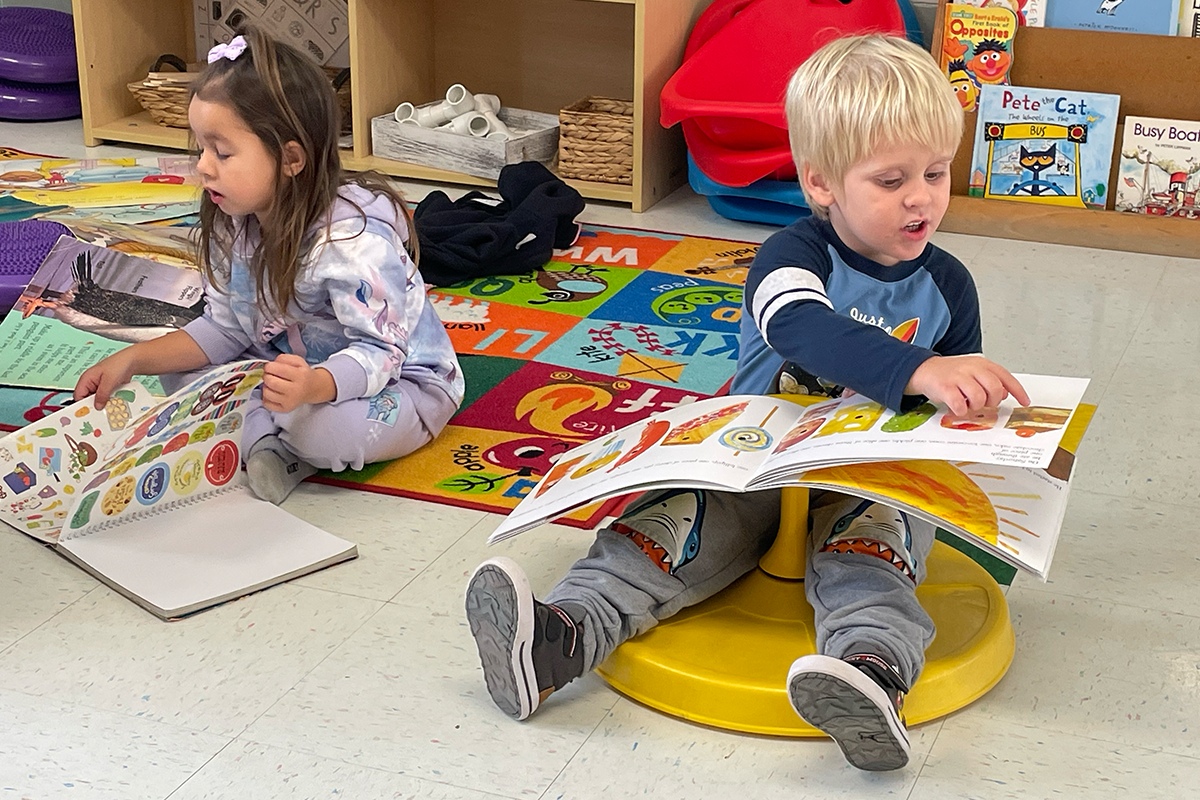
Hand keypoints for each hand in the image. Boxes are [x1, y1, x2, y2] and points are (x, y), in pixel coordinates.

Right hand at [75, 349, 137, 408]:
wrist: (132, 361)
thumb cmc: (118, 364)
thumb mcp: (109, 381)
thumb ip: (102, 394)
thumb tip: (97, 406)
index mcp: (86, 379)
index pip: (78, 396)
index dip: (81, 405)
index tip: (88, 414)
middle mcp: (91, 383)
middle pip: (87, 399)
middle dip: (94, 406)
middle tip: (101, 413)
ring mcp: (99, 386)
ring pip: (97, 400)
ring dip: (103, 404)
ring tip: (110, 409)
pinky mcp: (108, 389)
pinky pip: (106, 398)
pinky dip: (110, 402)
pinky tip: (115, 406)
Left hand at [262, 354, 335, 412]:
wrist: (314, 389)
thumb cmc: (303, 374)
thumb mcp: (298, 361)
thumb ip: (284, 358)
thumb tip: (270, 365)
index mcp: (300, 376)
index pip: (277, 369)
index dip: (269, 366)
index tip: (269, 366)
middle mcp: (296, 390)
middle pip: (271, 382)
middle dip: (266, 376)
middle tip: (270, 375)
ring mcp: (290, 401)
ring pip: (267, 393)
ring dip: (266, 386)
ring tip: (272, 384)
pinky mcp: (286, 409)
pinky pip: (267, 404)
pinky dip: (266, 397)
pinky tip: (272, 393)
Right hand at [906, 355, 1029, 415]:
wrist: (923, 369)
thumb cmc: (950, 374)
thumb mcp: (973, 372)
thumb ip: (990, 381)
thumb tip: (1005, 393)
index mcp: (982, 364)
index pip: (1005, 377)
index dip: (1018, 391)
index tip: (1024, 402)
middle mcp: (972, 368)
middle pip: (995, 388)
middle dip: (993, 401)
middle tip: (985, 404)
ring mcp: (958, 377)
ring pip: (979, 397)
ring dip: (976, 406)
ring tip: (968, 404)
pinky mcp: (945, 387)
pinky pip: (960, 404)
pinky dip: (961, 410)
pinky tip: (958, 407)